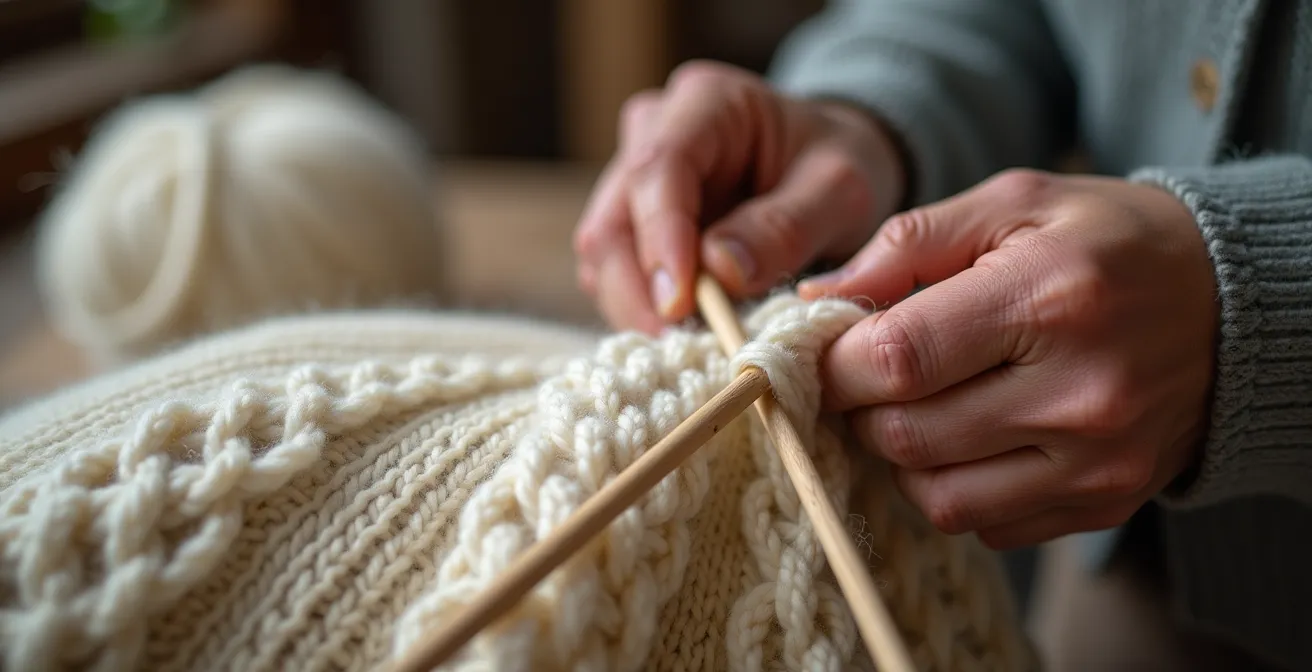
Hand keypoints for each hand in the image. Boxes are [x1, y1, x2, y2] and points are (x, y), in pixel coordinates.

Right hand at [573, 60, 906, 332]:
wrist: (828, 171)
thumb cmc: (836, 168)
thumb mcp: (841, 190)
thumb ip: (787, 226)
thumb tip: (720, 272)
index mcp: (705, 102)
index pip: (658, 168)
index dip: (661, 239)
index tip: (681, 303)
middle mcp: (652, 132)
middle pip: (615, 220)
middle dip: (642, 291)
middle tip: (687, 345)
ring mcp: (632, 181)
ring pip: (604, 255)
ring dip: (638, 309)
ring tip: (692, 346)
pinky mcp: (629, 227)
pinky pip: (614, 276)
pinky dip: (642, 312)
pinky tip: (684, 335)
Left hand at [802, 169, 1218, 548]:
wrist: (1234, 304)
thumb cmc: (1107, 241)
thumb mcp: (1014, 203)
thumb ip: (909, 243)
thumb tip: (819, 300)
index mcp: (1049, 298)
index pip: (898, 359)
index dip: (838, 363)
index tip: (830, 349)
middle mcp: (1078, 392)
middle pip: (906, 435)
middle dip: (860, 408)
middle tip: (868, 377)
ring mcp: (1097, 460)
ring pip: (936, 497)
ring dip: (901, 458)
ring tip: (917, 407)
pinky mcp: (1105, 501)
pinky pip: (986, 525)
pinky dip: (955, 489)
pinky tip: (971, 439)